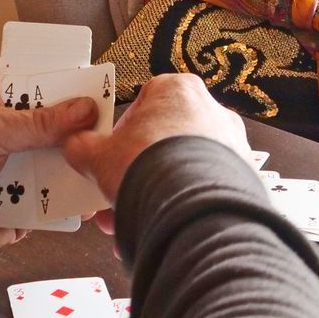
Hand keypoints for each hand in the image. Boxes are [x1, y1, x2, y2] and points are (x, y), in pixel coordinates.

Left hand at [0, 78, 97, 257]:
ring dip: (80, 170)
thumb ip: (38, 122)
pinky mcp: (25, 208)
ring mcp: (22, 173)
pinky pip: (54, 207)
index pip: (45, 92)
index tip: (100, 90)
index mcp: (3, 107)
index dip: (71, 91)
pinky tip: (87, 203)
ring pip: (62, 169)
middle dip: (82, 135)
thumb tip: (83, 109)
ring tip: (104, 168)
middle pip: (61, 133)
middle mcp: (16, 138)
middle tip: (110, 133)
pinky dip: (69, 206)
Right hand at [64, 73, 249, 232]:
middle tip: (116, 193)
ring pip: (182, 169)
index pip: (142, 104)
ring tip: (131, 219)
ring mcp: (231, 144)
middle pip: (163, 142)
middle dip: (136, 172)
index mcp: (177, 89)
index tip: (108, 156)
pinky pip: (202, 190)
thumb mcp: (98, 155)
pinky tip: (156, 228)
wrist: (191, 208)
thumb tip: (75, 147)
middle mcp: (211, 111)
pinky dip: (180, 206)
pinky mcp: (242, 177)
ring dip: (154, 193)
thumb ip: (83, 147)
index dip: (120, 134)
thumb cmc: (151, 168)